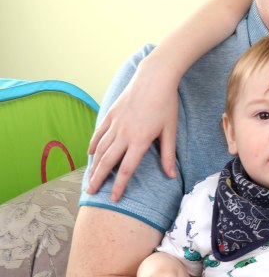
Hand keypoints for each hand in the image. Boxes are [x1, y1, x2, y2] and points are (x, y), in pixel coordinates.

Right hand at [86, 55, 180, 199]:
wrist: (154, 78)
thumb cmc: (166, 104)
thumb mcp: (170, 130)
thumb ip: (168, 155)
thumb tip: (171, 175)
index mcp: (140, 141)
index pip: (126, 169)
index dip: (119, 186)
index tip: (113, 198)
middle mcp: (124, 134)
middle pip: (107, 162)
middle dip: (98, 179)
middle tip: (90, 193)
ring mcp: (115, 123)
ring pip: (100, 148)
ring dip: (94, 165)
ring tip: (90, 177)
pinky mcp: (111, 113)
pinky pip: (99, 133)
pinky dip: (93, 144)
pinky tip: (90, 153)